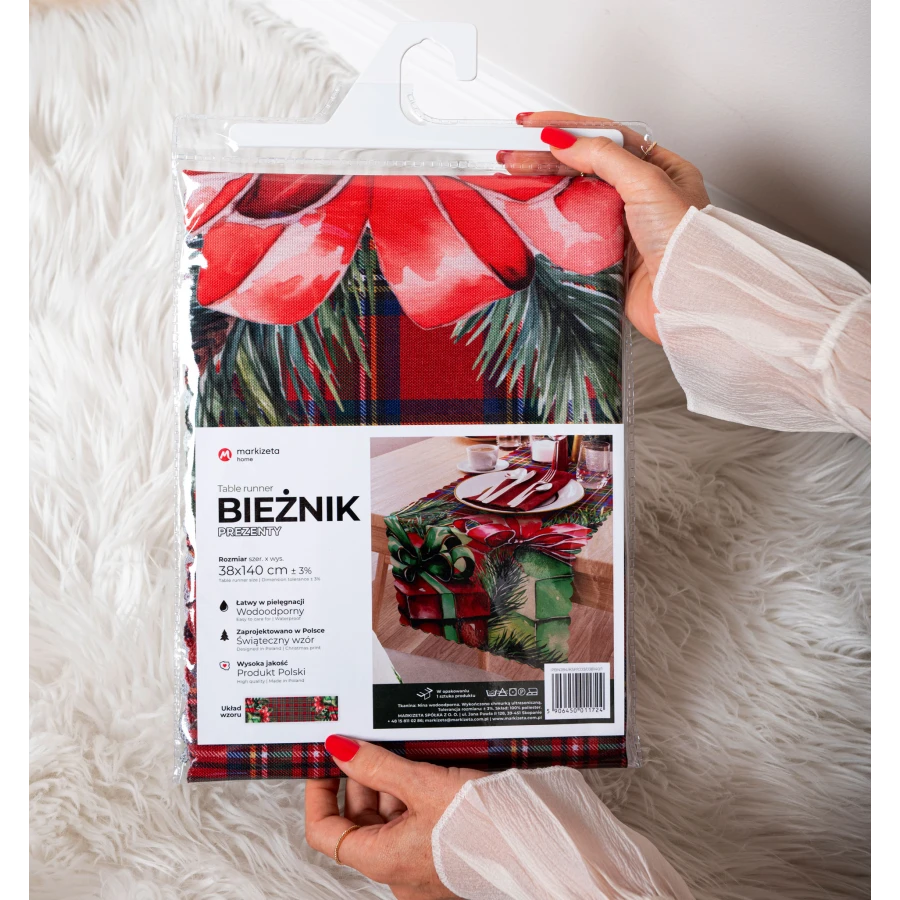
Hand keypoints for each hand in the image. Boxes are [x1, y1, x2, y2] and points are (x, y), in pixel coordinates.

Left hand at [305, 735, 484, 898]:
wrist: (542, 844)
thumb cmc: (487, 826)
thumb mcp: (423, 783)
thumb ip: (376, 765)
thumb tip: (339, 749)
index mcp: (383, 860)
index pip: (326, 831)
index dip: (319, 793)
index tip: (325, 761)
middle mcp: (398, 869)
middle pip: (360, 819)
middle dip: (364, 777)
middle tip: (371, 740)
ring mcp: (422, 862)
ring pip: (390, 816)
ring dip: (392, 780)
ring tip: (408, 748)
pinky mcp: (443, 852)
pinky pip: (416, 819)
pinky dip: (415, 791)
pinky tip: (428, 765)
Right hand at [501, 112, 709, 343]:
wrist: (686, 299)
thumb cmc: (686, 243)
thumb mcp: (648, 182)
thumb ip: (605, 157)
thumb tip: (566, 140)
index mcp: (660, 169)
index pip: (606, 138)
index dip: (567, 129)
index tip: (534, 128)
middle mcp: (642, 195)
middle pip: (585, 166)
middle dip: (545, 157)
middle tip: (512, 155)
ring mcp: (623, 225)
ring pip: (575, 196)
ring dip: (544, 185)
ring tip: (514, 176)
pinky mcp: (609, 255)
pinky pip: (573, 231)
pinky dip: (551, 220)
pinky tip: (532, 211)